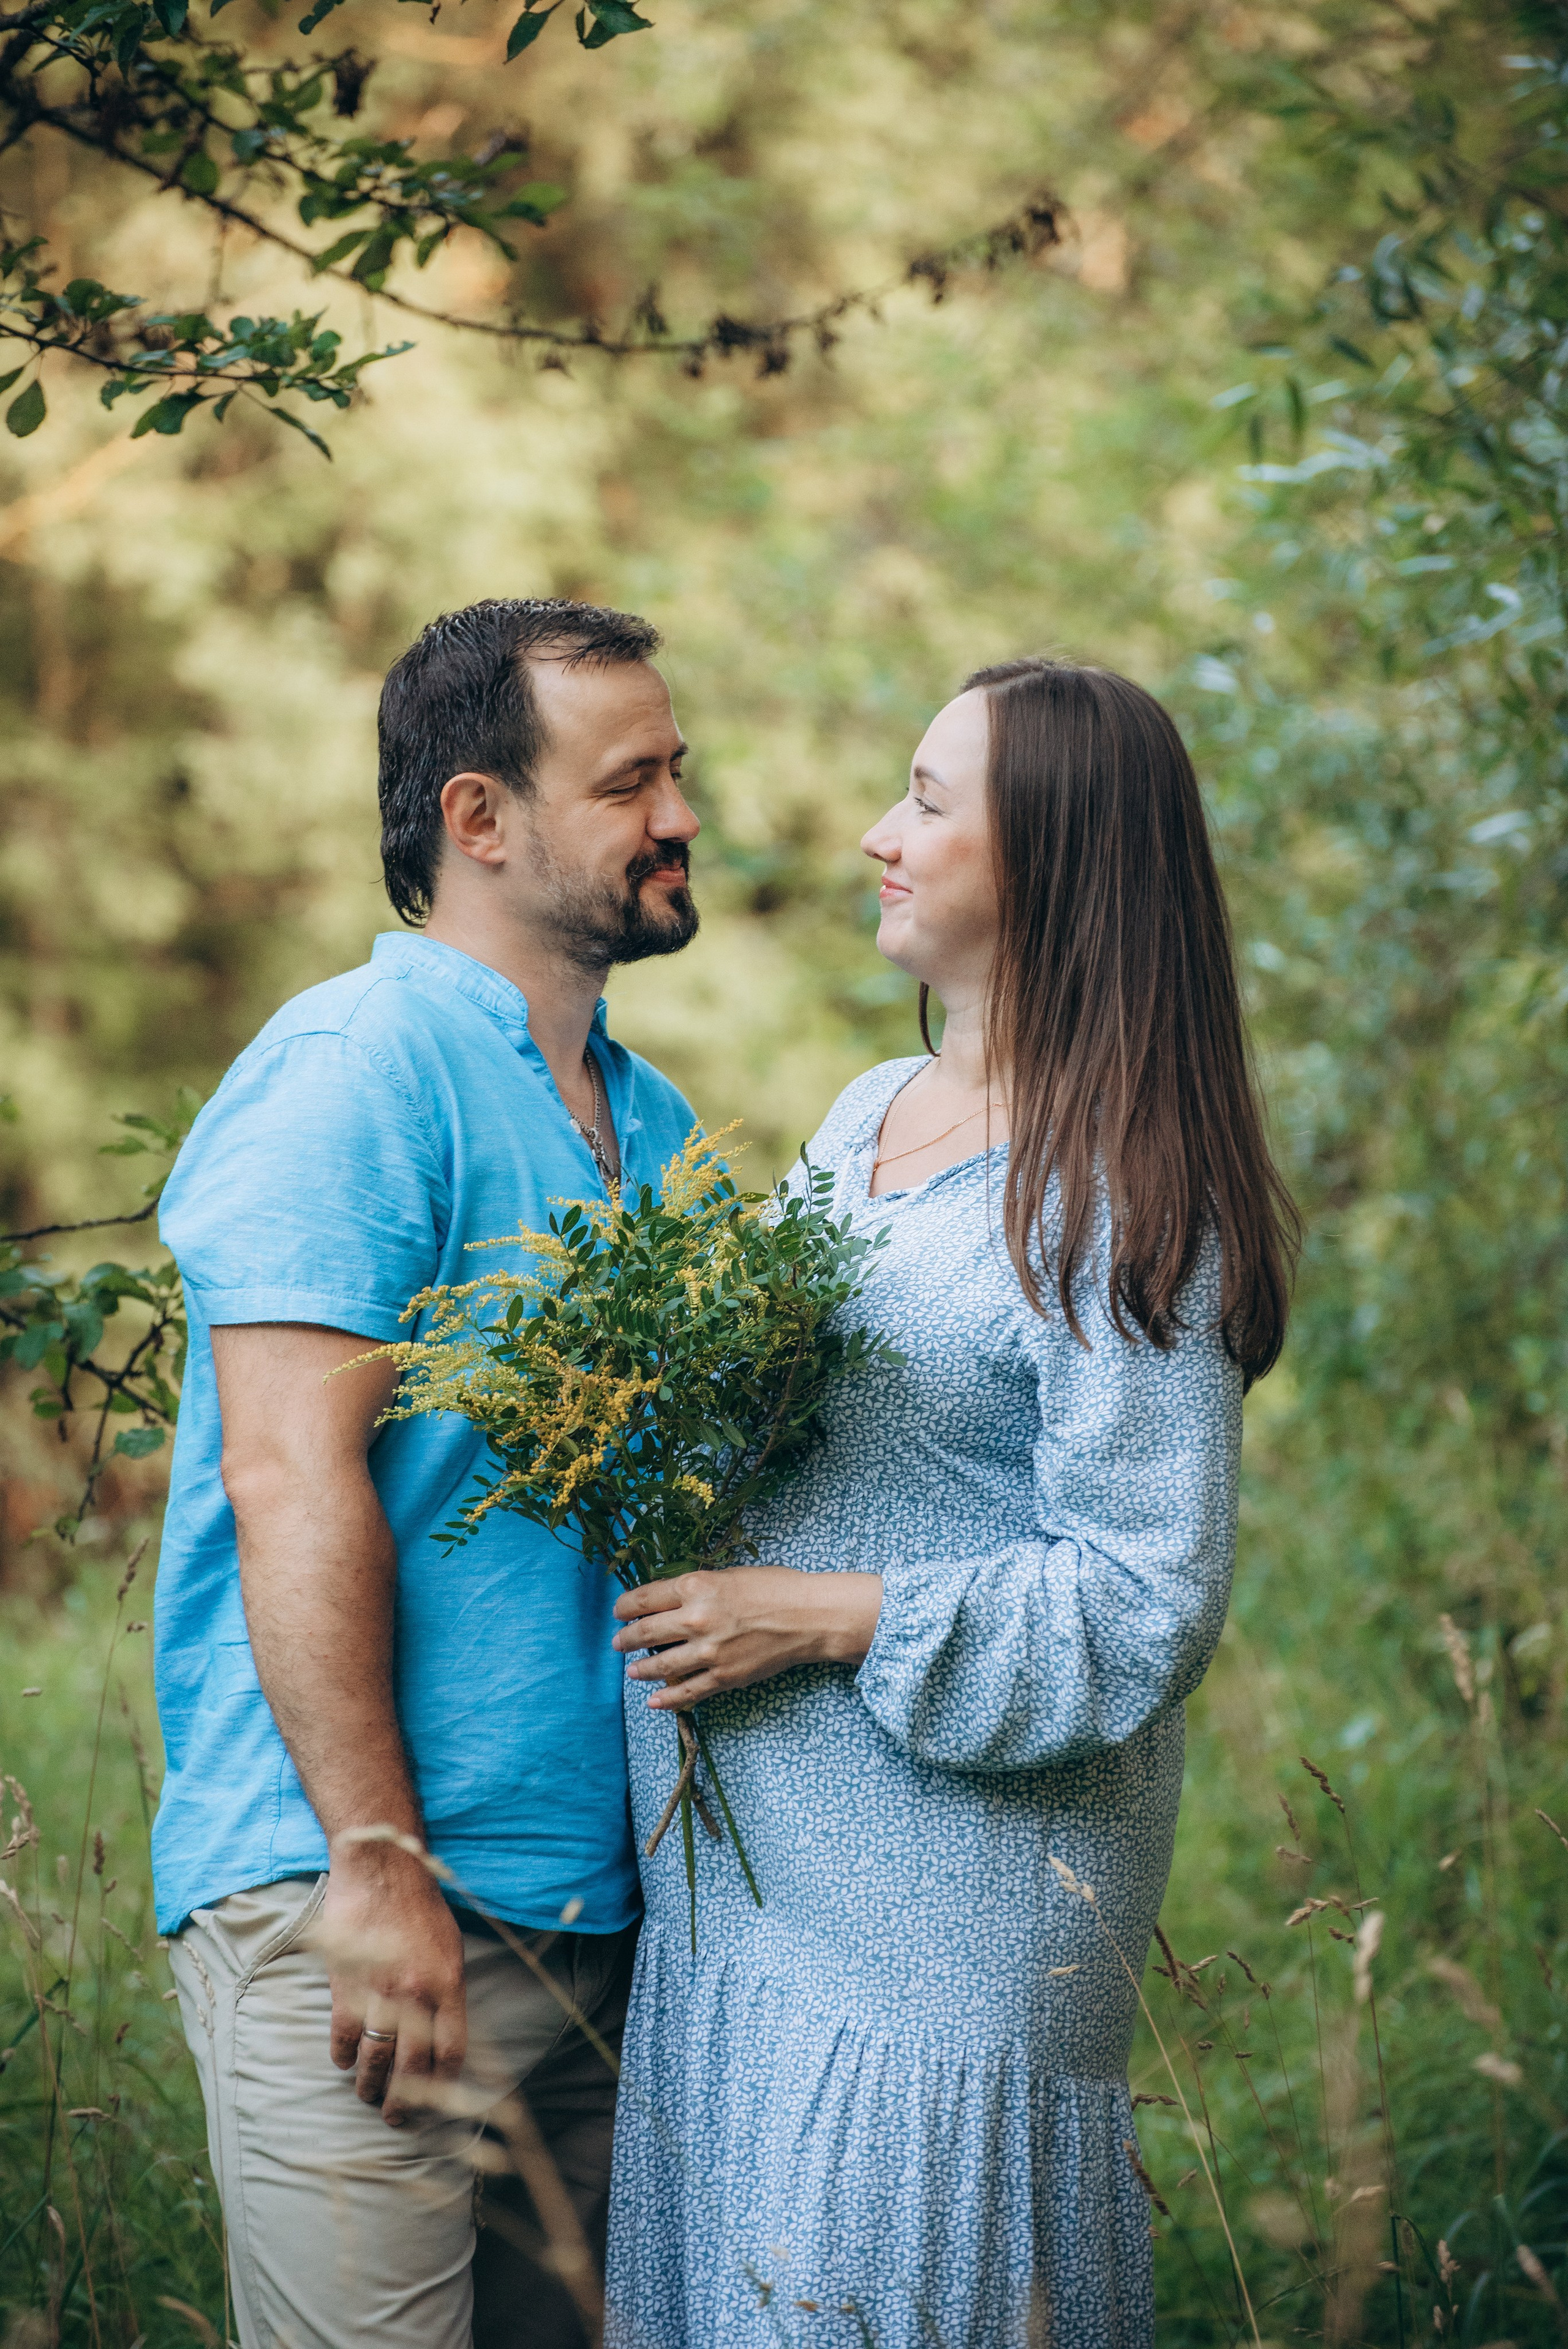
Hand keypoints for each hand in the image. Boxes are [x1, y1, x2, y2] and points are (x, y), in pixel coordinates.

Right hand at [316, 1846, 466, 2127]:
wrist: (381, 1867)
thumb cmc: (421, 1905)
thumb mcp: (451, 1946)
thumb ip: (447, 1990)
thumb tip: (442, 2036)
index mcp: (449, 1984)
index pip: (452, 2052)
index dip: (444, 2085)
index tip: (437, 2102)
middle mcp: (417, 1994)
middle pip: (412, 2067)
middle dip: (404, 2102)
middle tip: (396, 2118)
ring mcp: (380, 1991)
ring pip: (374, 2058)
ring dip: (369, 2085)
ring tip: (368, 2096)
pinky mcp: (346, 1984)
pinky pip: (342, 2036)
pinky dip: (341, 2055)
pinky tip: (343, 2060)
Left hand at [612, 1566, 882, 1709]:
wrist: (809, 1616)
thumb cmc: (774, 1587)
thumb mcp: (728, 1575)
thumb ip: (697, 1587)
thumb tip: (669, 1599)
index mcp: (696, 1586)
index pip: (644, 1598)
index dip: (625, 1607)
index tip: (618, 1612)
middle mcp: (696, 1618)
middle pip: (646, 1632)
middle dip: (626, 1639)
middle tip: (618, 1643)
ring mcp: (709, 1651)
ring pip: (661, 1665)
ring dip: (641, 1669)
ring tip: (631, 1671)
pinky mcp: (724, 1676)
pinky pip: (688, 1691)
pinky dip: (667, 1698)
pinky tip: (654, 1701)